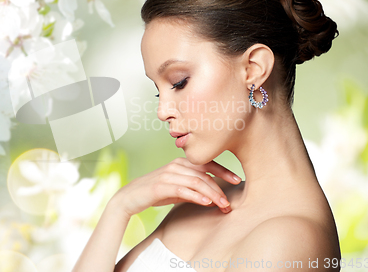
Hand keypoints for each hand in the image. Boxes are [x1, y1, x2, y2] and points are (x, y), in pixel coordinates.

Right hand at [113, 157, 240, 217]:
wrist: (130, 197)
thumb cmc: (154, 193)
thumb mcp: (177, 189)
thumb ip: (193, 188)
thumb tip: (213, 196)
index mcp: (181, 163)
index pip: (207, 164)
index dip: (224, 171)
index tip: (238, 179)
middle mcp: (176, 165)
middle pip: (204, 174)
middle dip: (220, 188)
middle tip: (230, 202)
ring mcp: (168, 174)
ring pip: (197, 181)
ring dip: (212, 194)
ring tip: (223, 205)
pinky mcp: (161, 185)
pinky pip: (184, 189)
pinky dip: (197, 196)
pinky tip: (207, 203)